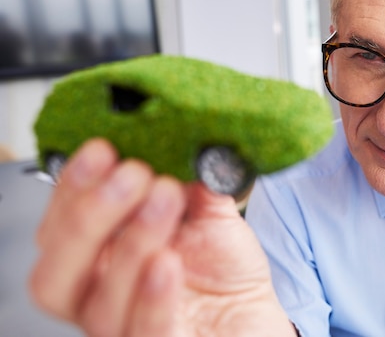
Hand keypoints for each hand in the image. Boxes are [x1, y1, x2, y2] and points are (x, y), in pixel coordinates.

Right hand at [30, 139, 295, 336]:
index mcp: (101, 257)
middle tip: (133, 174)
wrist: (253, 314)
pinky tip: (167, 262)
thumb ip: (192, 182)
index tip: (103, 149)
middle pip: (58, 273)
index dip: (73, 188)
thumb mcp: (207, 215)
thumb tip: (183, 139)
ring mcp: (127, 327)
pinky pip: (145, 333)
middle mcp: (102, 296)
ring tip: (167, 198)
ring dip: (131, 241)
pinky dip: (151, 298)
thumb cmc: (223, 269)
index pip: (60, 228)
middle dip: (88, 216)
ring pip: (100, 302)